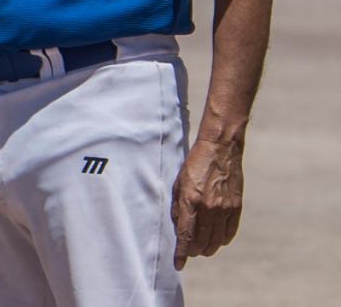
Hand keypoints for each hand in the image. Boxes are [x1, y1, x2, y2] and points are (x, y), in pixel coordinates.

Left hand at [171, 137, 244, 269]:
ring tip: (201, 248)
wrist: (220, 149)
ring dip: (207, 248)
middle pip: (201, 242)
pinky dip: (222, 240)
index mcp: (191, 200)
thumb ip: (178, 207)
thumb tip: (179, 228)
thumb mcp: (178, 183)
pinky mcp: (236, 207)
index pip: (186, 235)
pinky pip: (229, 232)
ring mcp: (224, 208)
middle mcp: (209, 207)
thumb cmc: (194, 164)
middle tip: (189, 251)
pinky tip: (216, 240)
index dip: (181, 253)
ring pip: (216, 241)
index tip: (178, 264)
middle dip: (193, 251)